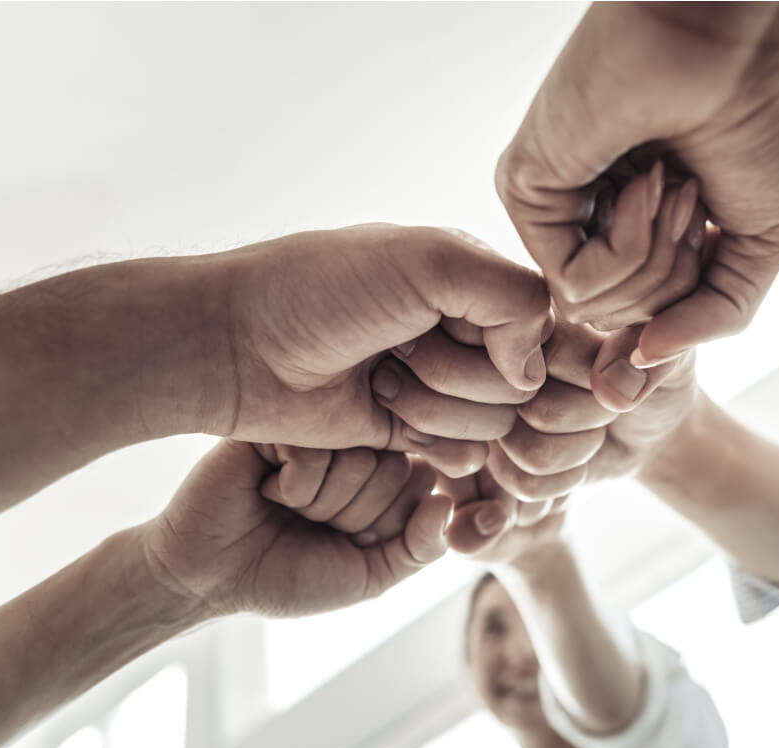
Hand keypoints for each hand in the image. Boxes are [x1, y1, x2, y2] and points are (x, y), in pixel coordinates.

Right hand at [139, 440, 451, 617]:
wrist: (209, 575)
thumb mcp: (369, 576)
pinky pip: (317, 450)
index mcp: (386, 476)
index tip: (348, 539)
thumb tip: (446, 503)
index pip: (424, 485)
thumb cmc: (287, 576)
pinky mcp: (284, 419)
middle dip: (352, 515)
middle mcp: (359, 444)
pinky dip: (293, 485)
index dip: (386, 526)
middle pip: (394, 470)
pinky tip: (265, 487)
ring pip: (359, 459)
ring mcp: (322, 429)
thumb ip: (420, 548)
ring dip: (320, 502)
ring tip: (286, 504)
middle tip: (310, 521)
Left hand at [213, 225, 550, 474]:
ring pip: (495, 424)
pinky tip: (382, 415)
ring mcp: (439, 383)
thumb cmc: (321, 290)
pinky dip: (430, 441)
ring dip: (434, 407)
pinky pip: (465, 456)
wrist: (236, 346)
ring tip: (378, 379)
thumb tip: (532, 371)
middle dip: (457, 373)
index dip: (508, 338)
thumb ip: (512, 296)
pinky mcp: (414, 431)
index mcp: (471, 277)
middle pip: (521, 383)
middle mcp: (462, 330)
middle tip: (395, 348)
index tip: (447, 321)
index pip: (542, 323)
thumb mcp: (428, 260)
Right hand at [438, 320, 696, 553]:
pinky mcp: (496, 456)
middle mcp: (503, 363)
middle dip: (589, 417)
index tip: (618, 365)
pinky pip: (521, 482)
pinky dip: (561, 480)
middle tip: (605, 401)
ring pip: (529, 451)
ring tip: (590, 426)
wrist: (649, 426)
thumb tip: (609, 387)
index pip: (552, 356)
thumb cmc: (653, 377)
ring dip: (577, 450)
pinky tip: (573, 459)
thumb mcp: (668, 357)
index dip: (597, 377)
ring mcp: (494, 411)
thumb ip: (646, 356)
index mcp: (539, 319)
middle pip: (539, 410)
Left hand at [496, 2, 778, 368]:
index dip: (675, 327)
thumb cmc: (757, 120)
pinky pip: (576, 284)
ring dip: (659, 257)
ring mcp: (555, 211)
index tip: (701, 275)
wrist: (734, 40)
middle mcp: (588, 225)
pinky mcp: (526, 193)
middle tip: (695, 194)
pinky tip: (644, 181)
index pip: (641, 327)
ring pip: (598, 314)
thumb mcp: (757, 245)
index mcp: (636, 232)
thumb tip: (643, 366)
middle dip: (680, 273)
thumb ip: (712, 319)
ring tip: (673, 178)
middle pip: (626, 326)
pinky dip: (627, 246)